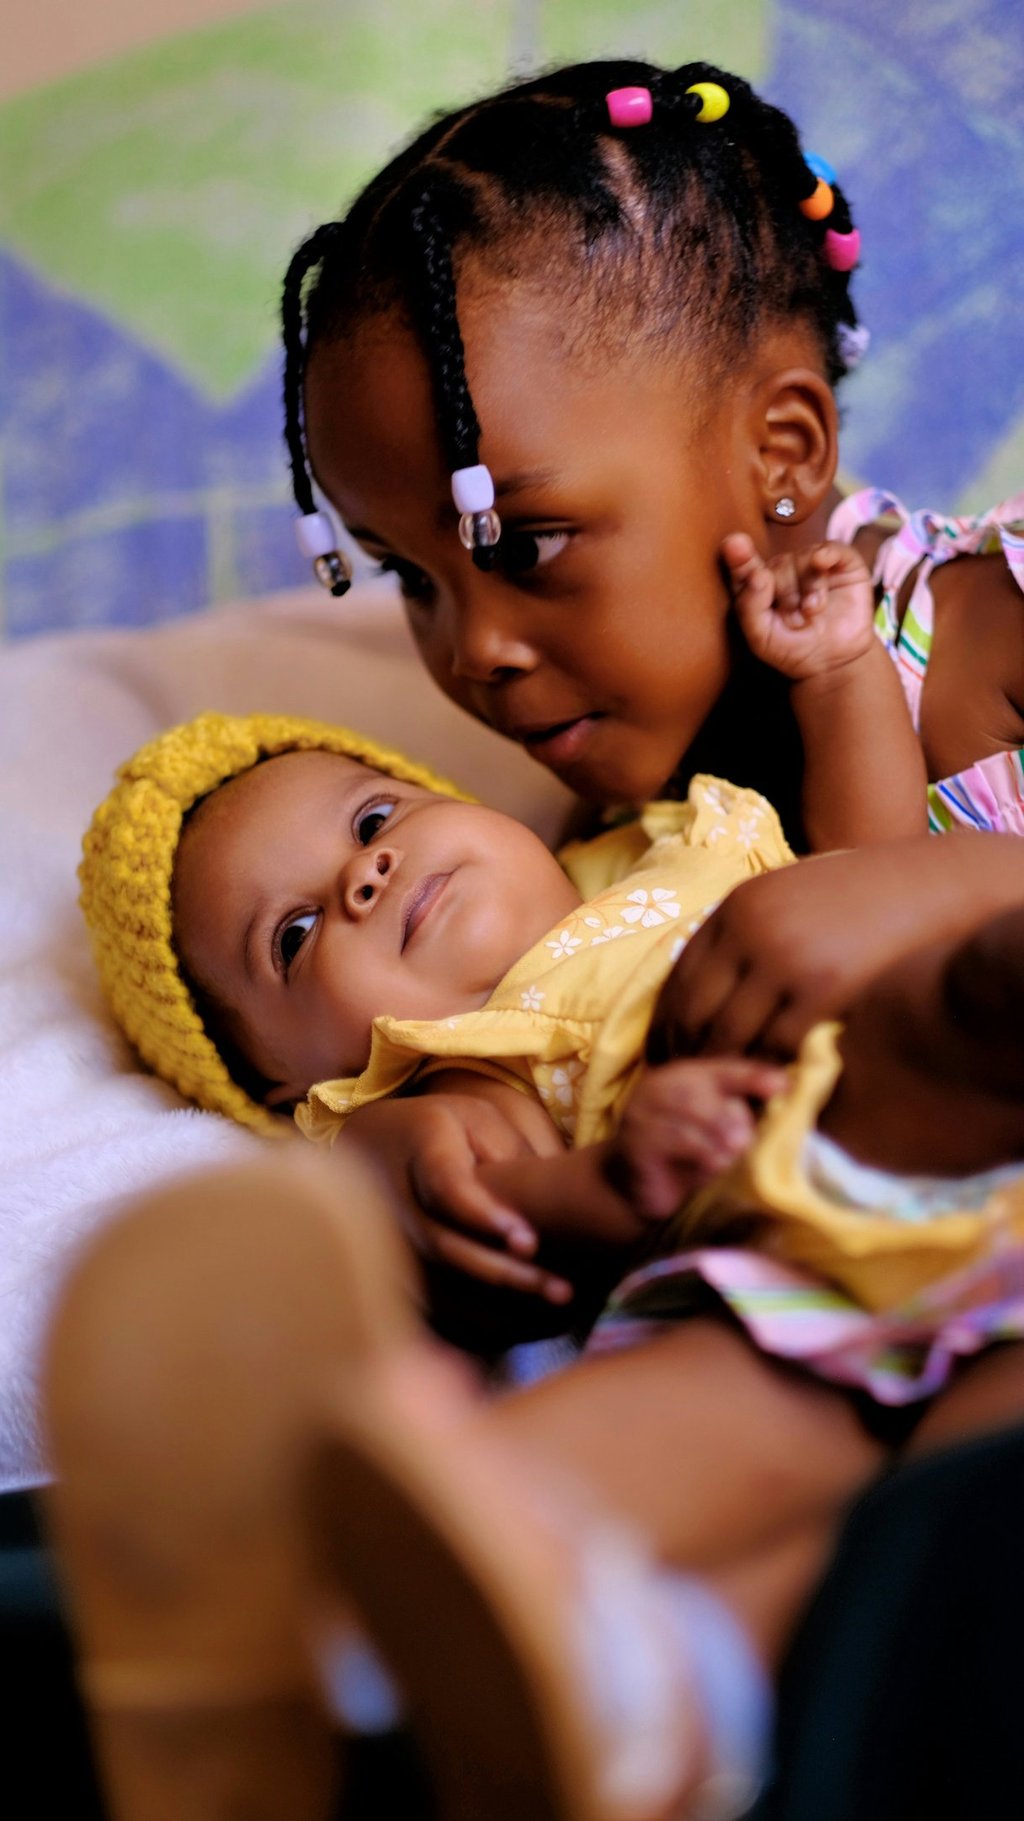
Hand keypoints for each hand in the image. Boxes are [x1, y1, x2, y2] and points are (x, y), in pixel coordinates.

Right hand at [338, 1086, 573, 1303]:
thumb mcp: (476, 1119)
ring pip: (437, 1286)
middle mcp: (396, 1200)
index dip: (484, 1217)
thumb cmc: (442, 1130)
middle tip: (562, 1290)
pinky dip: (477, 1319)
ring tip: (554, 1309)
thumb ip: (510, 1153)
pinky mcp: (391, 1269)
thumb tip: (548, 1205)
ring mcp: (387, 1240)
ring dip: (497, 1305)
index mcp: (422, 1150)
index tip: (529, 1241)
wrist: (370, 1145)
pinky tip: (525, 1321)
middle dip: (505, 1273)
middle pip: (444, 1247)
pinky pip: (432, 1304)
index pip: (447, 1188)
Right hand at [604, 1058, 787, 1216]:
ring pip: (686, 1113)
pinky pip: (671, 1140)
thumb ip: (741, 1120)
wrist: (635, 1186)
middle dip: (728, 1115)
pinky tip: (712, 1167)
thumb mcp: (717, 1135)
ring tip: (729, 1158)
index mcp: (686, 1077)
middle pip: (699, 1089)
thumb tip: (780, 1113)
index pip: (724, 1070)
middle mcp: (661, 1086)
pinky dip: (699, 1153)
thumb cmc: (686, 1158)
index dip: (753, 1076)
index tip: (784, 1088)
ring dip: (716, 1139)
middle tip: (744, 1142)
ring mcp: (642, 1112)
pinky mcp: (635, 1141)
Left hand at [646, 837, 1022, 1062]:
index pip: (678, 980)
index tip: (665, 1056)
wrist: (927, 886)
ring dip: (723, 1071)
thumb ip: (744, 934)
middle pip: (695, 1013)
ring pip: (731, 1037)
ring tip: (724, 1095)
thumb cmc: (861, 896)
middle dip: (686, 1056)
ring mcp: (785, 961)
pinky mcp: (824, 990)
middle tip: (688, 1087)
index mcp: (736, 908)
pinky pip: (778, 1046)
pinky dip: (768, 1070)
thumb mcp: (787, 896)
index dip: (667, 1025)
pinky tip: (769, 1086)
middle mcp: (750, 932)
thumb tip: (707, 990)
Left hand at [724, 532, 875, 681]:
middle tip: (795, 620)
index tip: (734, 544)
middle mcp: (784, 569)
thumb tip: (758, 573)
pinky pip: (833, 548)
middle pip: (779, 564)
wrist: (833, 663)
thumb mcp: (761, 637)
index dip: (740, 556)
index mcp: (758, 584)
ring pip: (804, 558)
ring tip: (812, 612)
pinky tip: (822, 563)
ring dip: (809, 587)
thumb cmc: (792, 649)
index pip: (745, 565)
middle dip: (787, 594)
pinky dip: (827, 554)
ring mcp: (813, 564)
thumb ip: (750, 607)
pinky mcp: (843, 564)